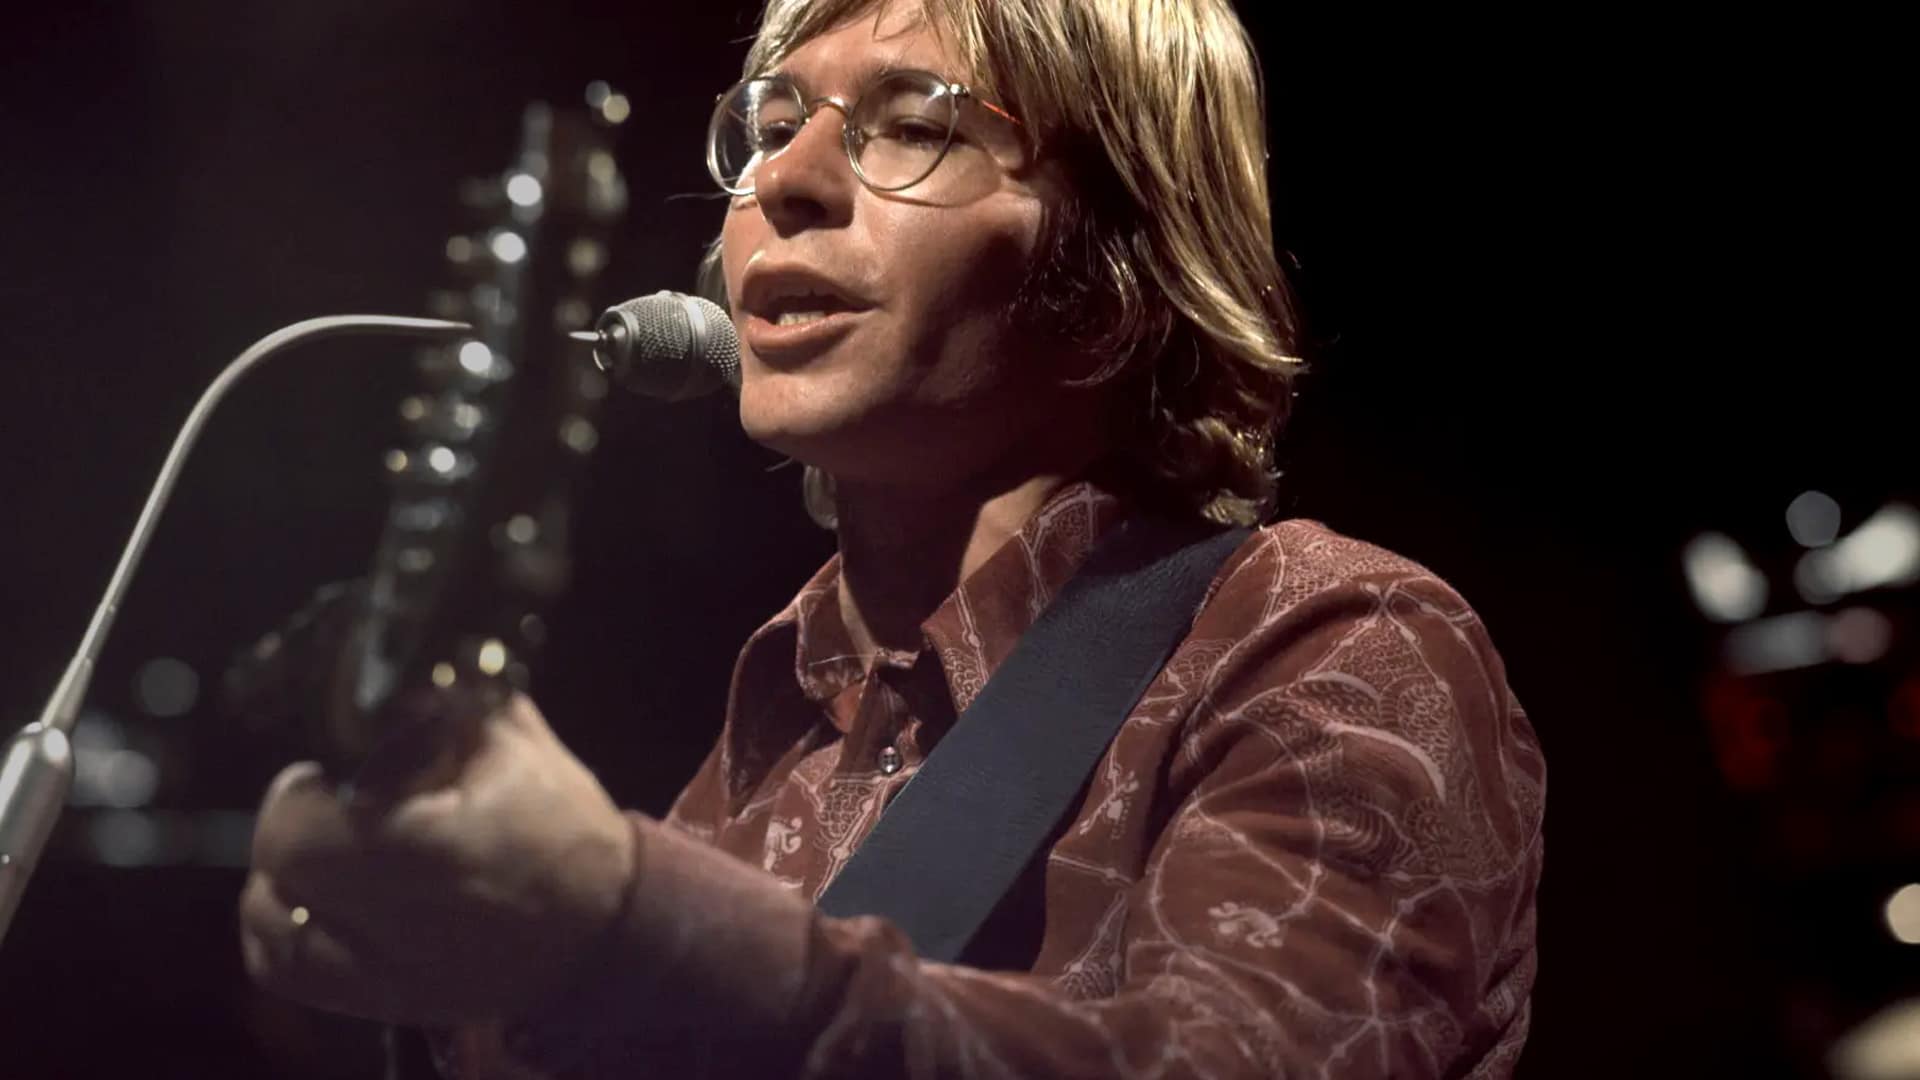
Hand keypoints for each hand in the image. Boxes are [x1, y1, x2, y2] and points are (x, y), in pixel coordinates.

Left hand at [239, 693, 636, 1026]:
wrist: (606, 924)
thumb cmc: (565, 829)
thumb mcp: (514, 742)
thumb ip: (442, 701)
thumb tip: (386, 673)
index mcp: (431, 851)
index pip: (299, 830)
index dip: (302, 793)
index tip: (329, 773)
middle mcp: (401, 924)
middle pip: (278, 875)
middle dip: (295, 826)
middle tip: (329, 805)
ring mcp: (390, 975)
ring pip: (269, 928)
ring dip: (282, 882)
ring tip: (324, 853)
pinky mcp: (388, 1002)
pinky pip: (289, 973)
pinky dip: (283, 933)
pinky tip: (314, 902)